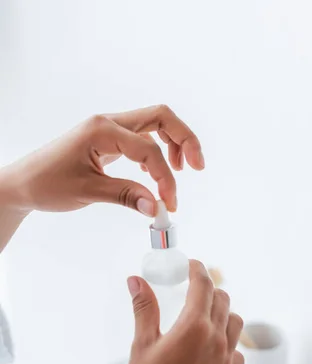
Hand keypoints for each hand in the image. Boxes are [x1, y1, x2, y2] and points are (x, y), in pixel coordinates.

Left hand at [0, 104, 203, 217]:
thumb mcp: (88, 192)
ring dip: (174, 143)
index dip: (165, 178)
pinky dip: (157, 150)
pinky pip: (142, 137)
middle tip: (197, 167)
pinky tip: (157, 172)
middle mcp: (108, 123)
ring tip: (182, 170)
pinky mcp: (108, 140)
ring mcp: (109, 129)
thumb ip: (126, 196)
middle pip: (161, 117)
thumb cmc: (48, 184)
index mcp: (102, 130)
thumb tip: (157, 209)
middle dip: (184, 139)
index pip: (149, 149)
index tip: (168, 205)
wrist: (24, 183)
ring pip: (154, 123)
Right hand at [74, 261, 243, 363]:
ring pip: (235, 325)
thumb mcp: (141, 346)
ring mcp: (226, 363)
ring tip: (204, 317)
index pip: (204, 287)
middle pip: (222, 302)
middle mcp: (217, 342)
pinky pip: (236, 352)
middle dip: (209, 290)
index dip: (198, 271)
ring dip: (222, 314)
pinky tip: (211, 348)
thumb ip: (144, 309)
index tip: (193, 265)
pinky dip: (227, 342)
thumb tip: (137, 281)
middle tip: (194, 289)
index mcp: (194, 328)